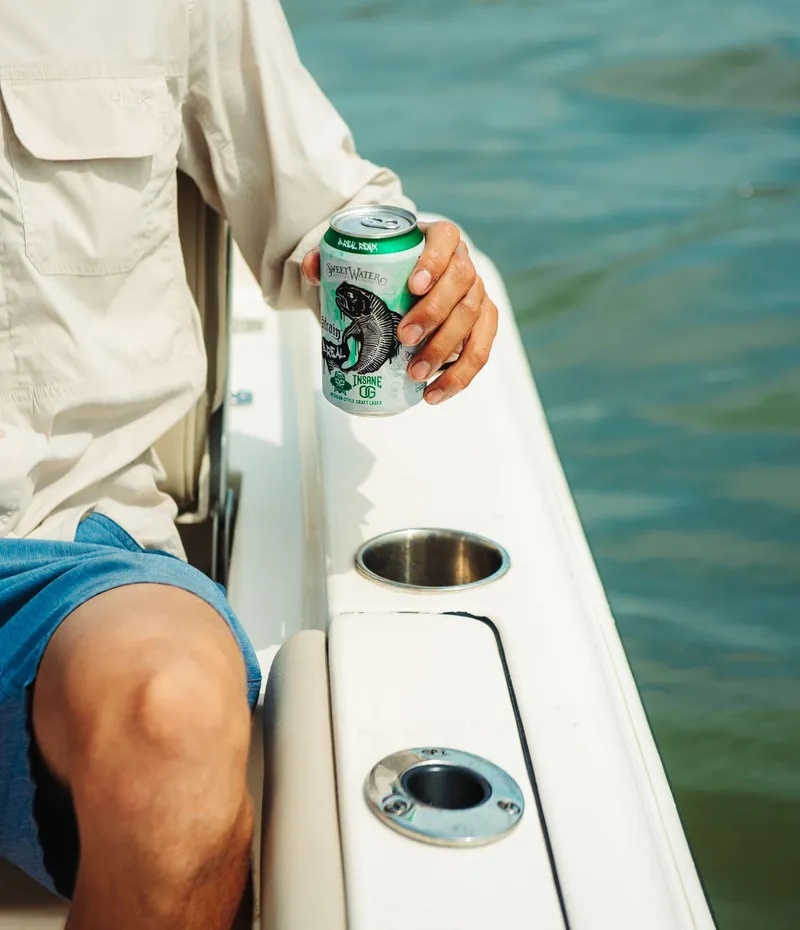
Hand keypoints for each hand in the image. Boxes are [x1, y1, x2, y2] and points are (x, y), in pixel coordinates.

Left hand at [301, 220, 498, 404]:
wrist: (403, 283)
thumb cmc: (384, 268)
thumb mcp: (358, 257)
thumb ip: (330, 257)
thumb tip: (312, 269)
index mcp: (441, 239)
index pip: (446, 240)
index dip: (434, 262)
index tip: (412, 287)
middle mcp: (465, 264)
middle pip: (461, 283)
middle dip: (434, 314)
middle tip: (404, 338)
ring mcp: (476, 295)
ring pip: (472, 319)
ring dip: (445, 350)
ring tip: (416, 374)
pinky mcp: (480, 325)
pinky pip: (479, 350)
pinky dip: (460, 375)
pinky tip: (435, 392)